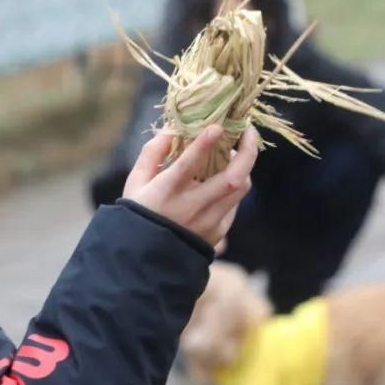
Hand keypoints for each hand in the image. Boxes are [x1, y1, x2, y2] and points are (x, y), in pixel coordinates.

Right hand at [123, 125, 258, 247]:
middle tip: (248, 132)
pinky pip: (234, 204)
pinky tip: (226, 177)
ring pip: (240, 189)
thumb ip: (152, 153)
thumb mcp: (136, 182)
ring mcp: (208, 222)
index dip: (204, 144)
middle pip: (231, 179)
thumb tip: (171, 131)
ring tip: (237, 152)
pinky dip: (234, 186)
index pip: (189, 166)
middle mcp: (191, 207)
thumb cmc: (139, 212)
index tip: (217, 127)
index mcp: (166, 192)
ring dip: (244, 167)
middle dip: (246, 153)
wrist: (147, 258)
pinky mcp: (218, 232)